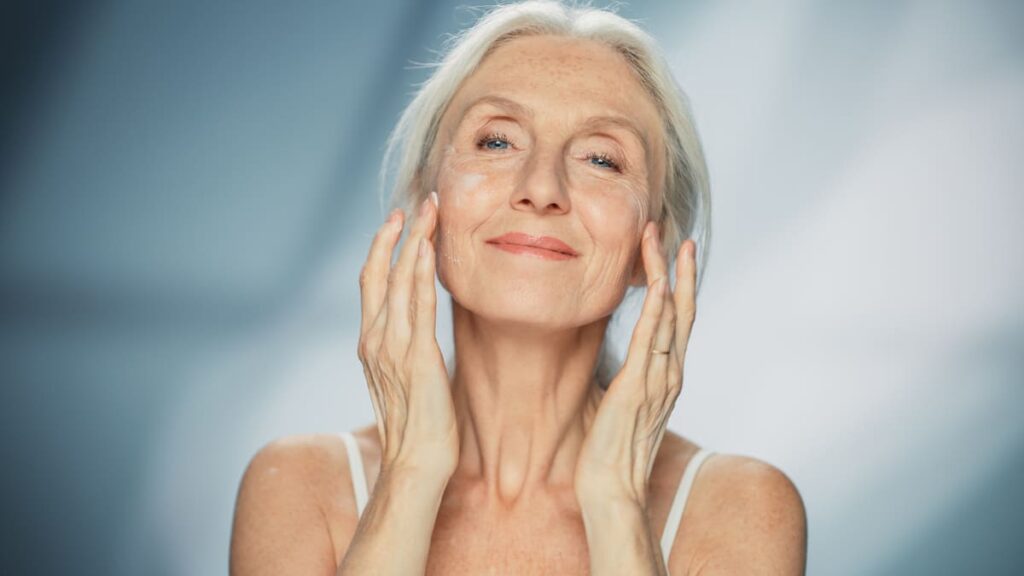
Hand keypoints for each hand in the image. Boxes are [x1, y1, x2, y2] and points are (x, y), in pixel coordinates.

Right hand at [357, 191, 458, 480]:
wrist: (415, 463)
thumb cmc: (417, 427)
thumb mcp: (405, 380)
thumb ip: (406, 351)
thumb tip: (421, 333)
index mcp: (370, 343)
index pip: (371, 283)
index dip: (383, 248)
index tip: (400, 223)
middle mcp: (375, 339)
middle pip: (378, 271)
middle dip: (395, 233)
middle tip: (415, 203)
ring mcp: (392, 347)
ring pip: (397, 279)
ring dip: (414, 240)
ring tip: (430, 210)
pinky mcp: (416, 357)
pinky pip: (416, 305)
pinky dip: (420, 272)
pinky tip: (429, 248)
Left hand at [574, 221, 696, 506]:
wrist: (611, 491)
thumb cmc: (611, 453)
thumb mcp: (621, 406)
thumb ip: (627, 381)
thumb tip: (616, 365)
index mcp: (666, 376)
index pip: (678, 321)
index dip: (679, 285)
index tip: (674, 254)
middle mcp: (670, 374)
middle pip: (682, 310)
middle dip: (679, 270)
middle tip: (677, 234)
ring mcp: (658, 380)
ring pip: (669, 316)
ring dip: (666, 275)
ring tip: (663, 242)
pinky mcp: (637, 389)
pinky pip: (651, 342)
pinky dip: (657, 311)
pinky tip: (658, 284)